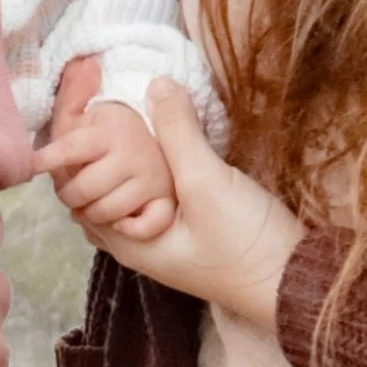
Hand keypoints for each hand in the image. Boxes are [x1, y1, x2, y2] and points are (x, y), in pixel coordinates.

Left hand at [35, 100, 179, 242]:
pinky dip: (131, 229)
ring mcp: (152, 180)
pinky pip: (145, 225)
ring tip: (90, 203)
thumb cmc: (116, 130)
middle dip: (69, 194)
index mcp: (111, 130)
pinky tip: (121, 222)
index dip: (49, 159)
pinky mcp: (166, 202)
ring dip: (91, 214)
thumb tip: (81, 63)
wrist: (167, 141)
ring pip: (104, 212)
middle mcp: (132, 154)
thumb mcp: (92, 111)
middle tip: (71, 189)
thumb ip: (75, 94)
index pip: (71, 148)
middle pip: (82, 190)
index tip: (33, 166)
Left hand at [51, 76, 302, 327]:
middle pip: (98, 198)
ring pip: (125, 199)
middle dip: (93, 161)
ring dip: (120, 168)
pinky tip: (159, 153)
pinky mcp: (186, 236)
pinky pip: (149, 201)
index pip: (77, 195)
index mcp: (127, 242)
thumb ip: (178, 133)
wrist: (294, 283)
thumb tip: (156, 83)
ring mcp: (162, 244)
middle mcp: (137, 247)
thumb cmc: (244, 244)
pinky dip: (145, 176)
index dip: (72, 157)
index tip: (79, 112)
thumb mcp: (207, 181)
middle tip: (97, 113)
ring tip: (124, 126)